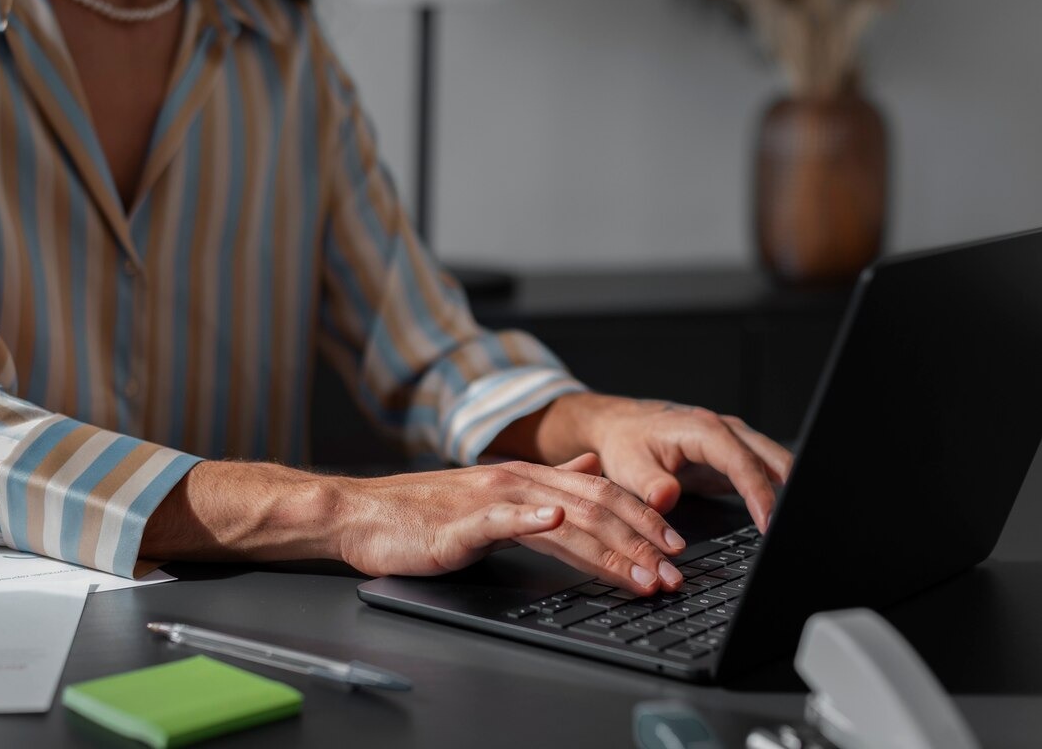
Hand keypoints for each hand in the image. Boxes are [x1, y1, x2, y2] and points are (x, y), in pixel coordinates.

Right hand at [333, 453, 688, 595]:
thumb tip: (589, 467)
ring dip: (608, 549)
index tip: (677, 549)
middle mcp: (516, 482)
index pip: (601, 495)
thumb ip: (546, 482)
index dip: (644, 520)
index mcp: (528, 478)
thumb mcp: (495, 494)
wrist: (363, 514)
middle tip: (675, 574)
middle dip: (641, 543)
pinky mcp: (460, 522)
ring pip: (563, 519)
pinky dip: (531, 519)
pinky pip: (501, 517)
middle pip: (594, 509)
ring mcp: (489, 499)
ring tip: (641, 574)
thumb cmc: (425, 513)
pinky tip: (556, 524)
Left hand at [512, 394, 793, 531]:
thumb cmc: (625, 442)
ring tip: (797, 524)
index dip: (758, 493)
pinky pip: (762, 471)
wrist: (619, 426)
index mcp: (702, 429)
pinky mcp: (732, 456)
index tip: (768, 523)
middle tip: (797, 527)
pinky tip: (782, 515)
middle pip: (771, 457)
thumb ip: (649, 483)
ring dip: (789, 489)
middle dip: (792, 488)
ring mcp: (732, 442)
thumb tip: (666, 498)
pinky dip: (775, 490)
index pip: (741, 461)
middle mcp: (724, 430)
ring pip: (774, 462)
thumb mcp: (628, 465)